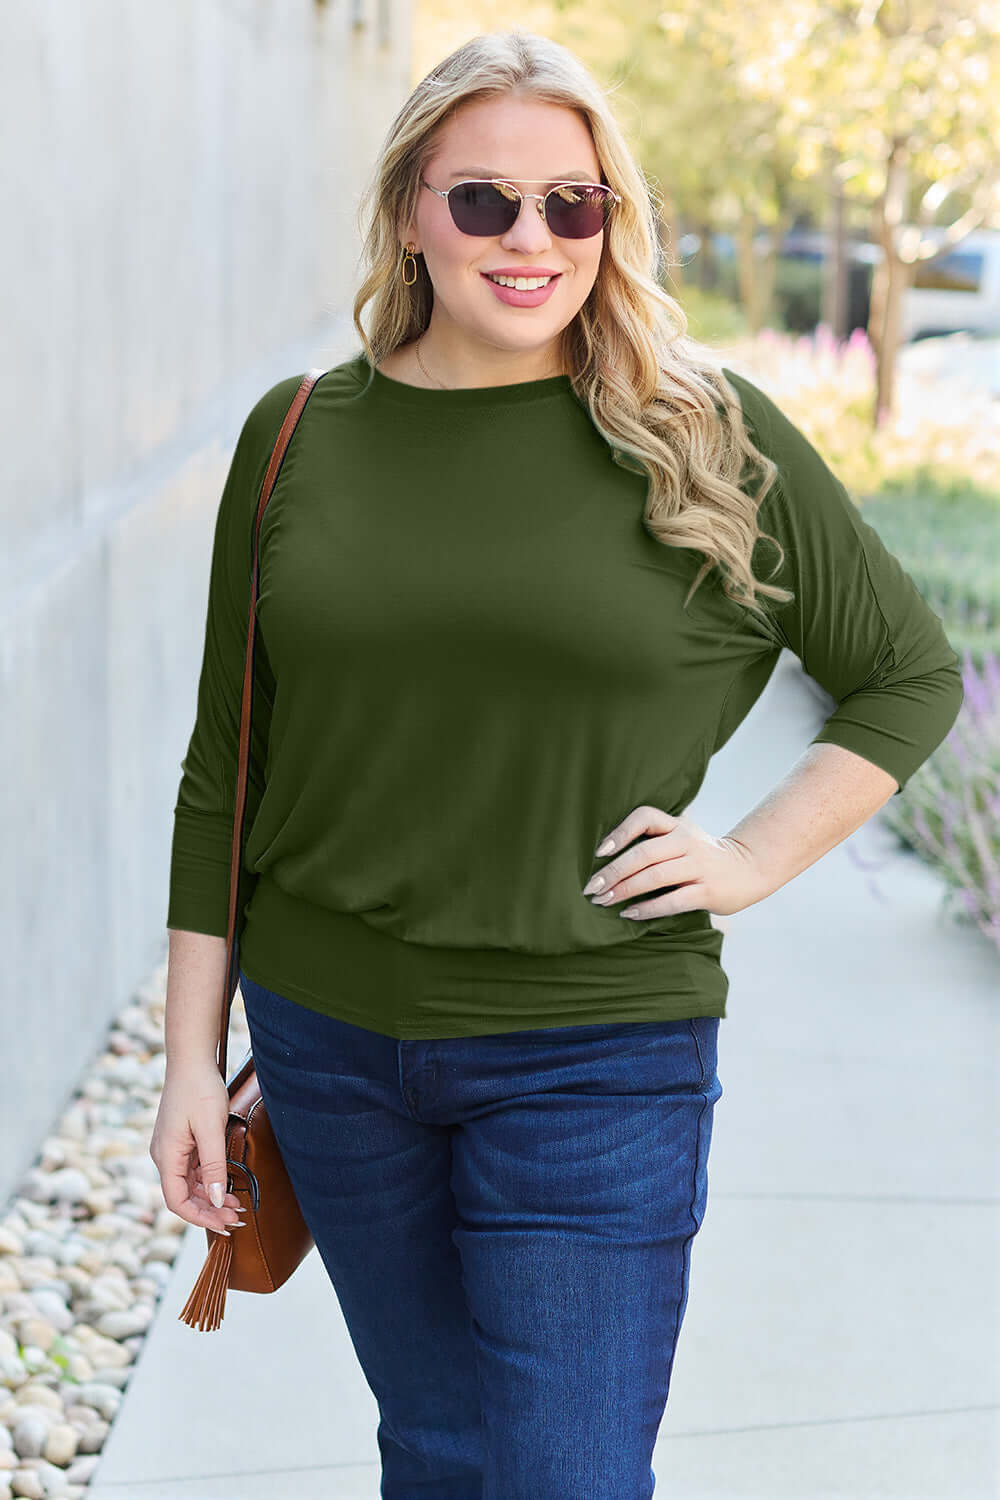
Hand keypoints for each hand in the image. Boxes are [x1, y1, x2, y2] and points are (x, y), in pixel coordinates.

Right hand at [149, 1061, 246, 1236]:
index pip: (177, 1201)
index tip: (224, 1225)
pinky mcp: (181, 1141)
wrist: (192, 1059)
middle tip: (237, 1218)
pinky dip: (209, 1181)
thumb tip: (214, 1199)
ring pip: (189, 1184)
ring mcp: (172, 1149)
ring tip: (236, 1206)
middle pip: (184, 1195)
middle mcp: (164, 1156)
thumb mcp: (211, 1128)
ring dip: (211, 1197)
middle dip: (209, 1210)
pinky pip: (193, 1170)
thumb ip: (213, 1165)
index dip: (200, 1217)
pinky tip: (226, 1185)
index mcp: (166, 1156)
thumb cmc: (200, 1089)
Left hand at [582, 804, 770, 919]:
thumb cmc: (701, 855)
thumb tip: (605, 857)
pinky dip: (648, 908)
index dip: (620, 832)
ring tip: (604, 901)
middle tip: (592, 887)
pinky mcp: (708, 891)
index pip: (645, 817)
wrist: (749, 868)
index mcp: (677, 826)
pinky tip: (630, 913)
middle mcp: (687, 842)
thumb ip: (653, 840)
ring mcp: (699, 866)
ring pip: (655, 876)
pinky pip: (672, 900)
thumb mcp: (682, 837)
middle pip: (643, 853)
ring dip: (625, 890)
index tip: (599, 851)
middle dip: (613, 872)